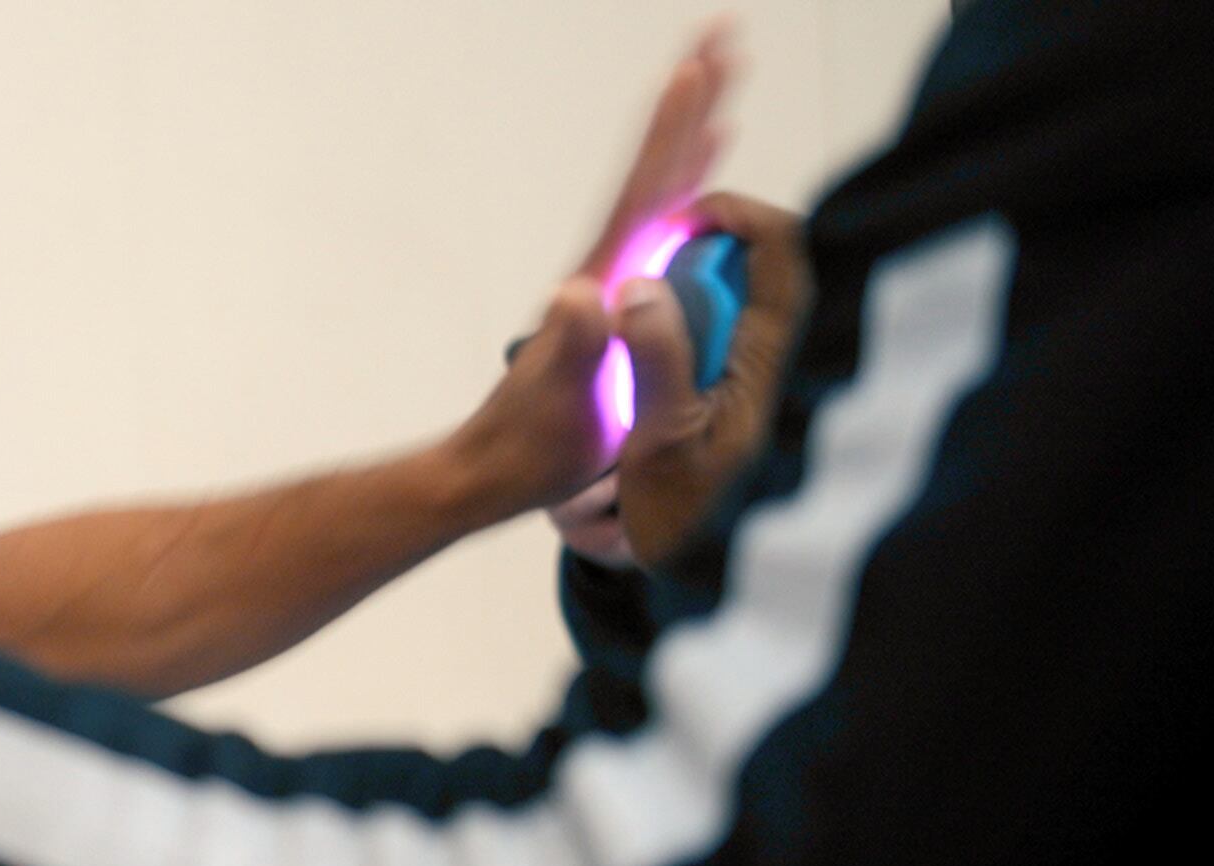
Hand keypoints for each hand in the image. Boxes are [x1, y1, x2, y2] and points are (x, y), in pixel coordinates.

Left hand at [440, 24, 737, 520]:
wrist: (491, 473)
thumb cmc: (530, 447)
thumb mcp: (561, 401)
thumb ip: (575, 346)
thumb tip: (580, 291)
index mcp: (604, 281)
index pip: (643, 191)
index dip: (673, 131)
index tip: (699, 67)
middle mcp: (606, 269)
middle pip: (654, 169)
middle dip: (690, 103)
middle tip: (721, 32)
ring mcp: (611, 282)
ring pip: (658, 189)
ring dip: (689, 132)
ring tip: (718, 79)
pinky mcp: (616, 304)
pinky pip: (662, 229)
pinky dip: (683, 188)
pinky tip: (697, 175)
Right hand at [610, 190, 808, 564]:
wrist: (716, 578)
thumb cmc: (690, 517)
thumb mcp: (659, 443)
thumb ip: (655, 358)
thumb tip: (642, 286)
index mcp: (773, 357)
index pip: (782, 245)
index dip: (733, 214)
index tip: (678, 219)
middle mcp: (782, 354)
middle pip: (760, 262)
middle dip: (701, 258)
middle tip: (650, 279)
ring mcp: (769, 371)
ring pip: (742, 298)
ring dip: (691, 299)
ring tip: (645, 327)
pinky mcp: (752, 390)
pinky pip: (731, 334)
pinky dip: (692, 330)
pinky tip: (656, 365)